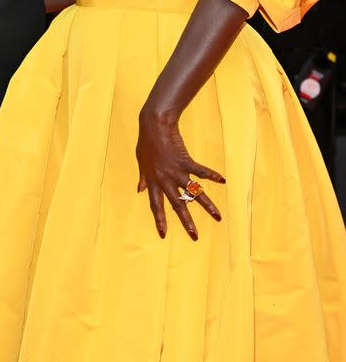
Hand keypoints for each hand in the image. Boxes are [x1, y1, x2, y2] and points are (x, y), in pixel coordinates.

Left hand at [136, 106, 224, 239]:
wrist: (154, 125)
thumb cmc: (146, 142)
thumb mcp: (141, 162)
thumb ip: (143, 177)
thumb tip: (140, 190)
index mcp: (153, 181)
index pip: (156, 205)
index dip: (159, 220)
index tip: (163, 234)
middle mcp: (165, 180)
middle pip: (178, 204)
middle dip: (186, 221)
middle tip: (195, 236)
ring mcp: (176, 171)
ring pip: (193, 192)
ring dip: (206, 205)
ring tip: (218, 217)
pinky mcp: (186, 161)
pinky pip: (201, 171)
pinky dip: (212, 175)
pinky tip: (222, 180)